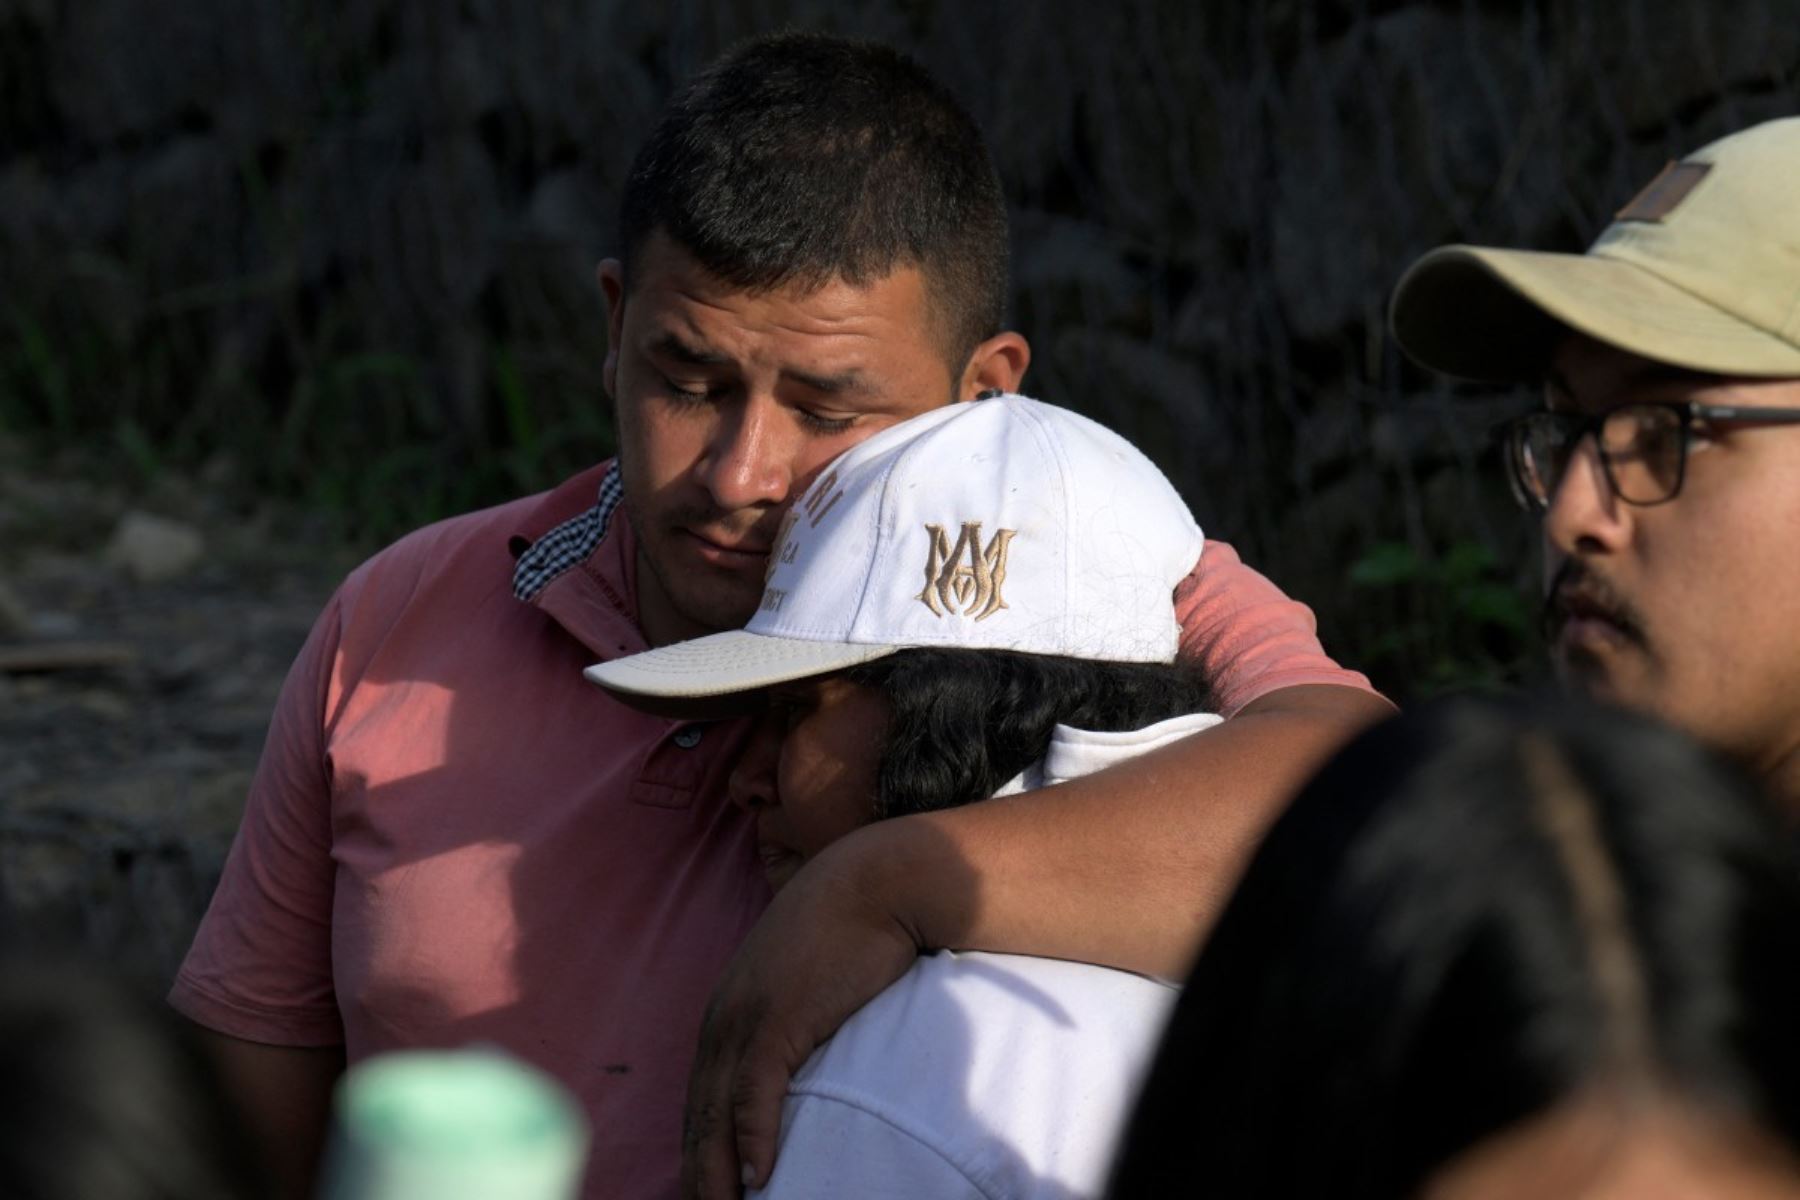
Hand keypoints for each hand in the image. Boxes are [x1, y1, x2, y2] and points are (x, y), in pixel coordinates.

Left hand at [681, 828, 925, 1198]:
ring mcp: (747, 1020)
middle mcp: (724, 1023)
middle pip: (698, 1119)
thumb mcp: (803, 983)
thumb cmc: (849, 932)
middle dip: (697, 1177)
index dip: (699, 1154)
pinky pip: (755, 1092)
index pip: (700, 1103)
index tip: (703, 1195)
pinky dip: (753, 1138)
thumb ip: (790, 1022)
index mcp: (726, 1019)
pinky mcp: (780, 1019)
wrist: (874, 884)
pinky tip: (759, 1178)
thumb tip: (803, 1063)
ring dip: (716, 1175)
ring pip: (716, 1115)